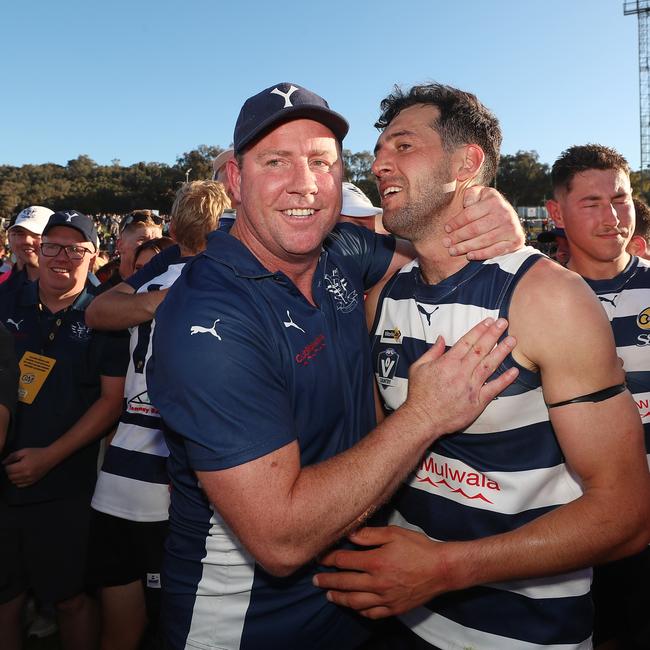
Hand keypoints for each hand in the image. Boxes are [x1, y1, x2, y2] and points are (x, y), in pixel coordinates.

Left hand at [3, 447, 54, 486]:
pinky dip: (18, 481)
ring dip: (13, 476)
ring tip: (18, 470)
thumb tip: (3, 463)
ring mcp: (30, 479)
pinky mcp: (33, 481)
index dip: (7, 466)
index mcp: (23, 466)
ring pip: (14, 481)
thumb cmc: (37, 452)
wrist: (50, 457)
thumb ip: (12, 456)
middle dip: (10, 471)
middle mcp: (26, 474)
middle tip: (14, 466)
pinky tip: (21, 475)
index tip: (11, 462)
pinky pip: (20, 485)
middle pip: (10, 476)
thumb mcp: (24, 451)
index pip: (8, 470)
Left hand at [314, 526, 444, 617]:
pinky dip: (359, 611)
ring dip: (339, 598)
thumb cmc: (418, 547)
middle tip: (315, 580)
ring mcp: (385, 598)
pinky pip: (372, 613)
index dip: (329, 559)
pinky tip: (353, 607)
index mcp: (375, 562)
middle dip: (327, 581)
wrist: (442, 569)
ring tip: (328, 595)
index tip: (320, 558)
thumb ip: (369, 535)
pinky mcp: (394, 608)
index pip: (344, 561)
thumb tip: (349, 535)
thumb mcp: (394, 533)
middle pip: (345, 583)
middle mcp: (377, 582)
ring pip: (355, 602)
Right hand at [404, 317, 516, 436]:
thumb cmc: (419, 395)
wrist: (423, 418)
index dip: (480, 329)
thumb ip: (432, 352)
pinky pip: (494, 388)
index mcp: (448, 362)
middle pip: (481, 349)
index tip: (489, 322)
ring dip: (502, 351)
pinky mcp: (477, 401)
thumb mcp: (418, 368)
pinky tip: (514, 371)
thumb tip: (441, 339)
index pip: (467, 341)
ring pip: (490, 365)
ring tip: (512, 340)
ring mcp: (471, 386)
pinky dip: (505, 380)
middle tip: (504, 323)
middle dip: (494, 334)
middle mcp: (462, 371)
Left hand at [443, 186, 524, 259]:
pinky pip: (495, 250)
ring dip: (465, 247)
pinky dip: (481, 254)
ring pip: (483, 241)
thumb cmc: (488, 207)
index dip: (455, 223)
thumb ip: (471, 194)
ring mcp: (510, 228)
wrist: (511, 220)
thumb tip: (465, 201)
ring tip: (452, 251)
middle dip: (457, 237)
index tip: (446, 229)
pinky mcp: (515, 241)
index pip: (469, 214)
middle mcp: (504, 213)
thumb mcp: (480, 194)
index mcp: (493, 200)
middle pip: (474, 229)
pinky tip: (469, 255)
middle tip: (446, 243)